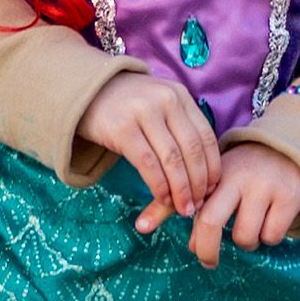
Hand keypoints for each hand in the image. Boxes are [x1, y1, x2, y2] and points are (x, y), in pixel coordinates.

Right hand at [80, 68, 225, 224]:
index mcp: (180, 95)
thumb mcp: (159, 104)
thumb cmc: (127, 105)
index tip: (213, 189)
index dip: (213, 167)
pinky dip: (159, 186)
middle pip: (191, 150)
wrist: (87, 92)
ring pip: (172, 160)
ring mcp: (143, 113)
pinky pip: (148, 164)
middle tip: (198, 206)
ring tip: (183, 208)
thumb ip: (179, 126)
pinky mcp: (122, 129)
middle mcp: (166, 101)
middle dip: (198, 184)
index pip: (205, 137)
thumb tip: (204, 171)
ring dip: (181, 190)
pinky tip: (162, 198)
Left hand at [183, 142, 299, 267]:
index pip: (195, 208)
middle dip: (207, 250)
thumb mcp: (223, 181)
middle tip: (210, 263)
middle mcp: (239, 177)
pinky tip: (272, 221)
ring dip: (248, 242)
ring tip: (253, 226)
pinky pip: (272, 236)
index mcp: (219, 173)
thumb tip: (193, 247)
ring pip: (245, 237)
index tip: (195, 253)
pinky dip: (270, 237)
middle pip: (211, 222)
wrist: (290, 150)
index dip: (194, 237)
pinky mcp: (290, 197)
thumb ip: (204, 209)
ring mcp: (266, 186)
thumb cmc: (247, 172)